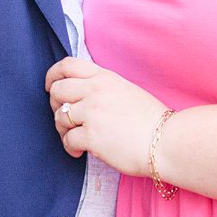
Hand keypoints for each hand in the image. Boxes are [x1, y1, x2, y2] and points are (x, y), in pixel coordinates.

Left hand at [45, 56, 168, 177]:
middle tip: (64, 118)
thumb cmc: (150, 120)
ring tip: (74, 137)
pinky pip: (67, 139)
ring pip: (60, 116)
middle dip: (55, 105)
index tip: (51, 87)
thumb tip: (80, 94)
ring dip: (62, 129)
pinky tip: (80, 152)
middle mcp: (96, 91)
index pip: (67, 65)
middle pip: (58, 90)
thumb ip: (102, 87)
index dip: (53, 75)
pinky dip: (70, 147)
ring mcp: (92, 113)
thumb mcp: (126, 91)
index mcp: (104, 78)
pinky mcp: (92, 136)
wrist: (165, 141)